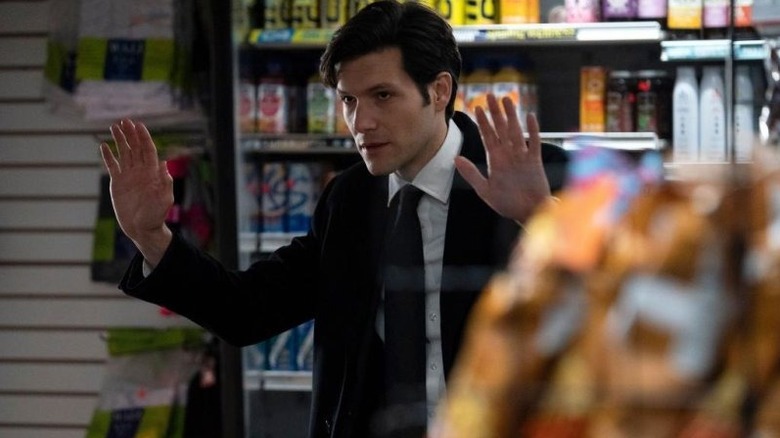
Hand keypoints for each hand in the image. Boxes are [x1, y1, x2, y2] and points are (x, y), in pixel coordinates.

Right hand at [99, 119, 173, 266]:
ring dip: (120, 140)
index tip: (138, 125)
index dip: (144, 137)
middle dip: (131, 134)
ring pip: (124, 153)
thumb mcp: (165, 199)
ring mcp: (128, 176)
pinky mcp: (117, 183)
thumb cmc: (156, 215)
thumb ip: (165, 182)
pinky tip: (104, 146)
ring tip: (114, 127)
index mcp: (152, 173)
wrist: (142, 228)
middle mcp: (140, 171)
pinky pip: (112, 166)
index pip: (148, 150)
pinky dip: (108, 156)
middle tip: (124, 120)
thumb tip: (164, 163)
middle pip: (135, 148)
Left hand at [455, 93, 551, 223]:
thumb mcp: (485, 190)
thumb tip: (455, 158)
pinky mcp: (535, 161)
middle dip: (495, 113)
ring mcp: (521, 156)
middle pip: (501, 129)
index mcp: (495, 160)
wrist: (527, 213)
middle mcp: (508, 155)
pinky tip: (530, 117)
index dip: (483, 122)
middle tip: (490, 95)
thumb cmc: (507, 204)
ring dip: (511, 116)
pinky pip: (533, 142)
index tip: (477, 107)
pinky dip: (532, 130)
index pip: (488, 136)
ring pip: (515, 131)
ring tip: (507, 100)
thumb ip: (471, 173)